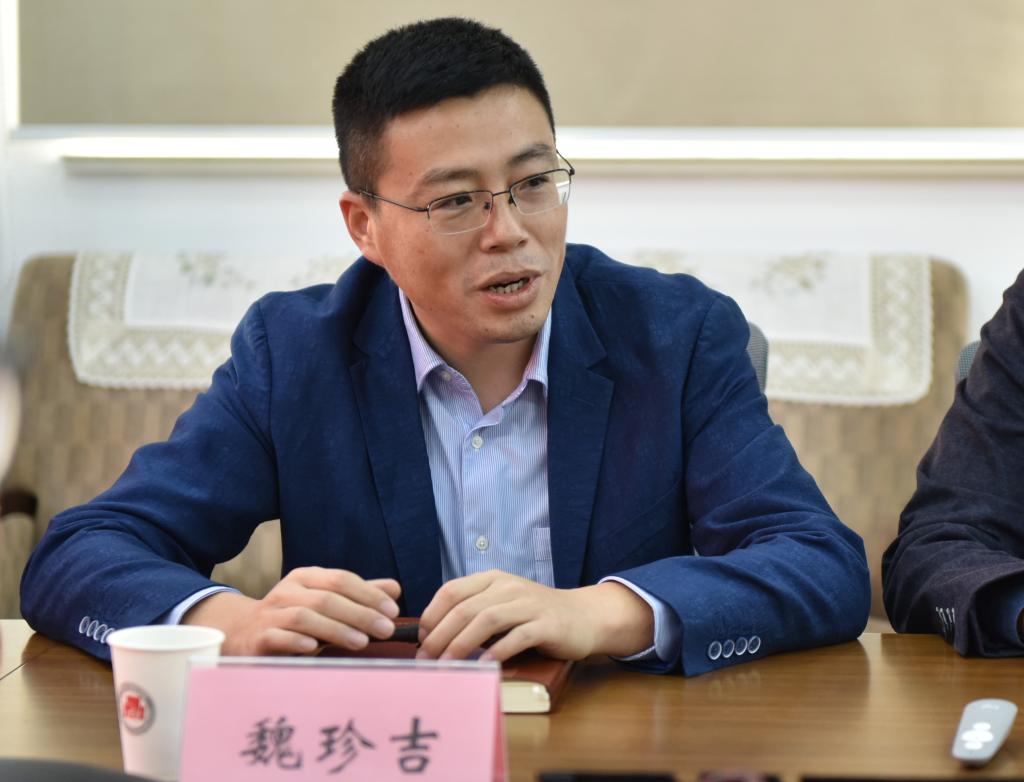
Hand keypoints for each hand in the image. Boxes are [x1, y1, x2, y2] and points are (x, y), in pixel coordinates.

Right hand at [182, 567, 400, 655]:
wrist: (243, 634)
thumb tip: (395, 589)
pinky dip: (297, 641)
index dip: (369, 593)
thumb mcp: (325, 601)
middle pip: (328, 598)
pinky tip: (315, 648)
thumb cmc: (294, 618)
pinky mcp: (258, 637)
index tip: (393, 611)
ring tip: (362, 642)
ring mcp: (271, 613)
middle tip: (386, 629)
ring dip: (336, 629)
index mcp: (306, 577)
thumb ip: (359, 595)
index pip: (341, 579)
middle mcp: (287, 590)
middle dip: (360, 613)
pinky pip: (278, 636)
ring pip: (306, 616)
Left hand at [415, 570, 653, 661]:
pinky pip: (516, 636)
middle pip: (464, 608)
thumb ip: (475, 612)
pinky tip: (483, 666)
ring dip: (461, 644)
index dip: (431, 615)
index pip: (451, 590)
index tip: (420, 639)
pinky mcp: (546, 624)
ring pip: (486, 620)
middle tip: (426, 660)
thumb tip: (434, 636)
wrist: (584, 616)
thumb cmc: (536, 615)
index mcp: (492, 579)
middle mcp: (508, 586)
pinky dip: (496, 652)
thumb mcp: (503, 604)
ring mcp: (528, 604)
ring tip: (448, 665)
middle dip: (440, 636)